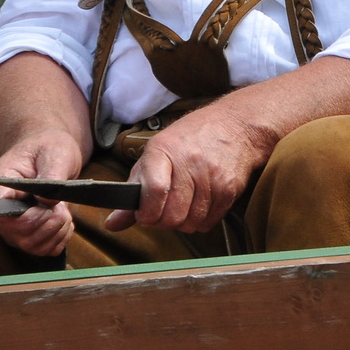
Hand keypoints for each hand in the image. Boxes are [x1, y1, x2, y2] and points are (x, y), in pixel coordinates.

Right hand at [0, 131, 84, 257]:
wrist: (51, 151)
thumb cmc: (48, 148)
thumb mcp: (55, 152)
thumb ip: (50, 175)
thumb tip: (47, 203)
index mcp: (0, 186)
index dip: (20, 219)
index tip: (43, 207)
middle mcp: (3, 210)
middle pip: (15, 235)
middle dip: (45, 224)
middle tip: (60, 207)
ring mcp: (15, 224)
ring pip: (29, 245)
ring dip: (54, 232)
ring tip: (64, 212)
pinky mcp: (31, 232)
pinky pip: (43, 249)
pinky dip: (59, 239)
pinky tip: (66, 222)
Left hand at [105, 103, 267, 233]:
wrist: (237, 125)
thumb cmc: (190, 139)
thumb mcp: (156, 154)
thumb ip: (133, 190)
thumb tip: (112, 224)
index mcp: (164, 151)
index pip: (154, 191)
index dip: (147, 212)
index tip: (145, 214)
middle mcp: (191, 162)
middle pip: (172, 215)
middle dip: (163, 222)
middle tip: (165, 211)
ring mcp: (213, 176)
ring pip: (191, 223)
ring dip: (183, 222)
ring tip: (184, 205)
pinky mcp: (231, 188)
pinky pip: (209, 222)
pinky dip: (201, 221)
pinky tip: (200, 204)